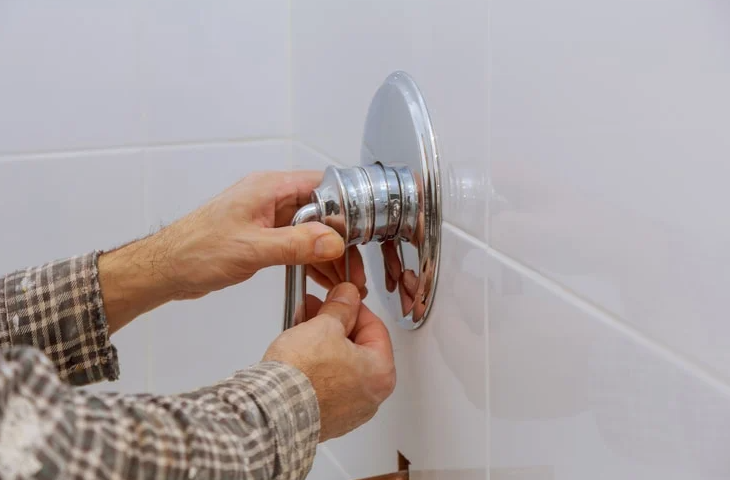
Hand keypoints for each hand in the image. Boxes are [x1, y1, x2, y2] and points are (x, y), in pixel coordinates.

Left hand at [98, 171, 365, 332]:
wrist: (166, 269)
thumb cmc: (196, 251)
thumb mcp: (252, 248)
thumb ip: (296, 244)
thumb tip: (333, 241)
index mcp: (268, 188)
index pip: (321, 186)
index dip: (344, 207)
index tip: (359, 233)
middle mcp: (270, 198)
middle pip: (320, 212)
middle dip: (339, 239)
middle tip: (354, 268)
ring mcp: (267, 218)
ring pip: (310, 231)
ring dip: (327, 254)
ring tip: (344, 280)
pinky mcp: (262, 237)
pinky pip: (296, 244)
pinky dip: (310, 260)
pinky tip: (322, 278)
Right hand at [263, 283, 395, 441]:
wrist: (273, 410)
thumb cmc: (302, 374)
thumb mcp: (324, 325)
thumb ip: (341, 307)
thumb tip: (347, 296)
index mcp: (381, 373)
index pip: (375, 328)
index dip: (353, 307)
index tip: (338, 299)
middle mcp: (371, 396)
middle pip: (358, 347)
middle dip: (335, 324)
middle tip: (317, 310)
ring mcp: (349, 410)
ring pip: (341, 365)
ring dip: (324, 343)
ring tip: (302, 327)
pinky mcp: (328, 418)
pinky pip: (328, 384)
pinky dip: (317, 367)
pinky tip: (300, 353)